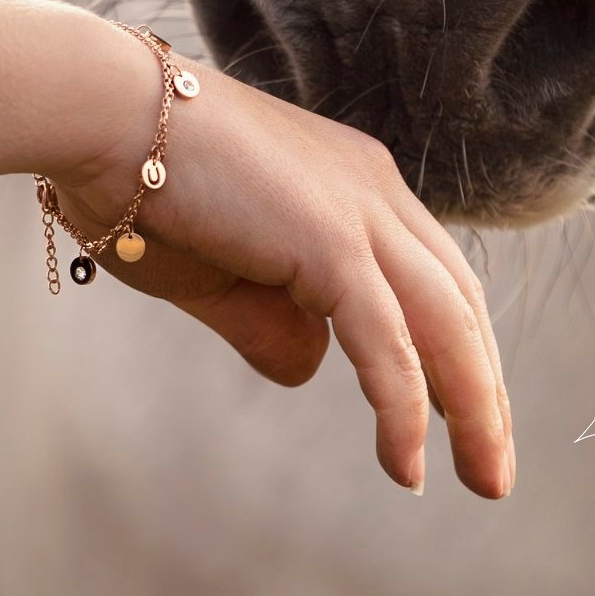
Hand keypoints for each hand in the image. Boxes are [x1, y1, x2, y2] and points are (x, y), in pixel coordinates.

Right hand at [49, 53, 513, 499]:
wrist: (100, 113)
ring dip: (473, 410)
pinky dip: (404, 409)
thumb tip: (310, 367)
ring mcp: (359, 210)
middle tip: (494, 471)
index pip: (431, 277)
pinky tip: (407, 468)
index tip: (462, 417)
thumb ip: (268, 321)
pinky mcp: (332, 240)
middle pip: (459, 302)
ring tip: (486, 482)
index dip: (456, 350)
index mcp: (352, 184)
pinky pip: (388, 341)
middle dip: (483, 390)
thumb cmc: (138, 183)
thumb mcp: (216, 272)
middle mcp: (372, 188)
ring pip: (447, 323)